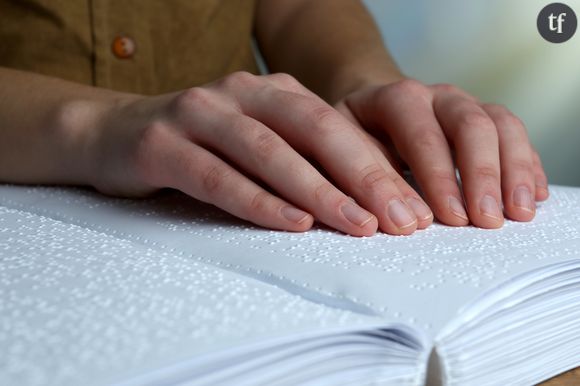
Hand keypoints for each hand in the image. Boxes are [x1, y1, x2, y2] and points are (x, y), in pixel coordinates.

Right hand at [86, 72, 432, 235]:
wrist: (114, 134)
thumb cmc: (200, 148)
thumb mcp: (257, 143)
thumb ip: (302, 160)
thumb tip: (369, 201)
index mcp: (272, 92)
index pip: (337, 127)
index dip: (379, 168)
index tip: (415, 210)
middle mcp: (239, 93)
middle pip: (312, 130)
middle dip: (363, 176)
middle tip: (403, 219)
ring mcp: (198, 113)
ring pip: (268, 151)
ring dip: (317, 191)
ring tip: (359, 225)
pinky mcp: (161, 144)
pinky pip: (217, 175)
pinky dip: (258, 200)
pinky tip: (292, 223)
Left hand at [334, 79, 548, 228]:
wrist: (369, 109)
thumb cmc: (351, 137)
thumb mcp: (338, 149)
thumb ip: (357, 177)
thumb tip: (386, 219)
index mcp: (396, 98)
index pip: (421, 132)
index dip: (438, 176)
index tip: (450, 218)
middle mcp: (435, 96)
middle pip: (469, 125)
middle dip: (480, 175)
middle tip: (487, 221)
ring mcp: (464, 104)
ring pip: (500, 126)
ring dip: (513, 170)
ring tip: (519, 214)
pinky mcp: (485, 118)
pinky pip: (515, 134)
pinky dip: (527, 165)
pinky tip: (534, 196)